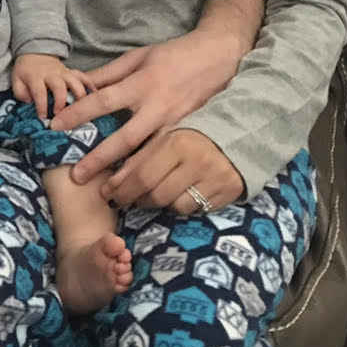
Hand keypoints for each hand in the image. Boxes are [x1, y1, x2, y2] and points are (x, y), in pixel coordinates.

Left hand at [11, 54, 90, 122]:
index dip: (41, 105)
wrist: (36, 54)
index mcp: (36, 77)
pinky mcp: (73, 72)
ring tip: (81, 110)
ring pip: (75, 82)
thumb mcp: (17, 80)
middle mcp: (51, 75)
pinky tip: (95, 97)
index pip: (39, 92)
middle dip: (61, 102)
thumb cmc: (26, 72)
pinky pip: (84, 77)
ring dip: (79, 96)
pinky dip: (91, 86)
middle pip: (59, 87)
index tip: (43, 117)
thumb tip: (29, 102)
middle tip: (62, 115)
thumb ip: (21, 92)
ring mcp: (64, 73)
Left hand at [51, 29, 241, 184]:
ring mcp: (175, 124)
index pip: (104, 100)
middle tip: (76, 177)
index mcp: (141, 84)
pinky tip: (140, 191)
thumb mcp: (138, 56)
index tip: (56, 126)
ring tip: (108, 194)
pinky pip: (168, 161)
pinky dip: (153, 177)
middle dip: (100, 159)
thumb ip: (108, 73)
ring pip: (148, 157)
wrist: (216, 57)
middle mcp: (157, 107)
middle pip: (125, 139)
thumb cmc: (172, 55)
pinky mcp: (188, 135)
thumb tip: (79, 82)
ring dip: (127, 178)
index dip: (79, 113)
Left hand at [101, 127, 243, 212]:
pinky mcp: (226, 194)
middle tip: (127, 199)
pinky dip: (181, 206)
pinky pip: (194, 210)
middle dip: (137, 200)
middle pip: (156, 195)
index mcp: (176, 142)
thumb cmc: (191, 136)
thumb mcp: (164, 138)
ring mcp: (213, 179)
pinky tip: (177, 196)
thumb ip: (138, 158)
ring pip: (175, 206)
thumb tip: (110, 185)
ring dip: (159, 205)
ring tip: (153, 196)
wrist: (238, 137)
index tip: (108, 194)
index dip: (122, 189)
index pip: (142, 175)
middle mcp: (195, 161)